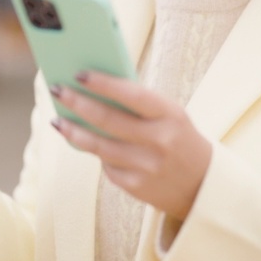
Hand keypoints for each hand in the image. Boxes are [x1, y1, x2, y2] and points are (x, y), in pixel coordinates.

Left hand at [50, 71, 211, 220]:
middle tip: (57, 90)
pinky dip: (96, 154)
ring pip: (99, 146)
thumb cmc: (179, 139)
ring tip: (57, 120)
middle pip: (108, 120)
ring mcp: (147, 166)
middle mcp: (160, 141)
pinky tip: (85, 143)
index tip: (79, 73)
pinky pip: (107, 166)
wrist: (203, 186)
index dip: (103, 83)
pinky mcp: (136, 187)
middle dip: (78, 103)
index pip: (132, 94)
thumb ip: (139, 106)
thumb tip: (94, 91)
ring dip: (73, 131)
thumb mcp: (170, 117)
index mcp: (171, 115)